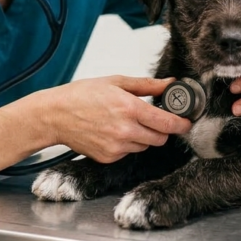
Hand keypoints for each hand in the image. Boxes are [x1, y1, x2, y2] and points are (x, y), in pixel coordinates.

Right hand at [43, 76, 191, 163]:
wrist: (55, 116)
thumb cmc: (81, 96)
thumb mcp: (115, 82)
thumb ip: (147, 85)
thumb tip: (170, 82)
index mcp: (129, 108)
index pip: (167, 123)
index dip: (181, 124)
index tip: (186, 122)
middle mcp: (125, 130)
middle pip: (160, 138)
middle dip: (162, 130)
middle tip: (154, 119)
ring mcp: (116, 147)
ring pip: (145, 146)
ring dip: (143, 136)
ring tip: (125, 122)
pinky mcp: (108, 157)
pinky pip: (128, 152)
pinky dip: (127, 144)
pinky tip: (113, 131)